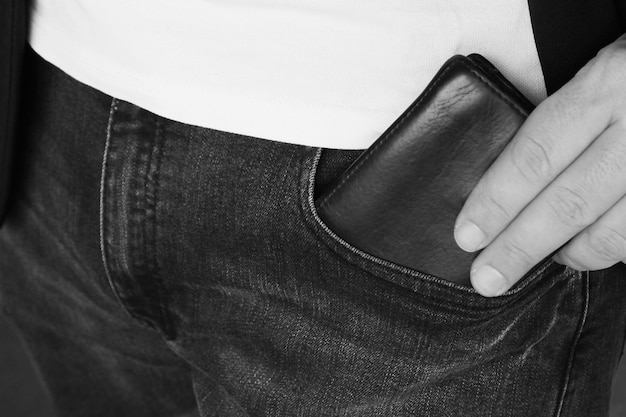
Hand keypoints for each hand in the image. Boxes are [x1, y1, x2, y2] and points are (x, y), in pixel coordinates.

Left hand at [454, 34, 625, 296]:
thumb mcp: (600, 72)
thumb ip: (563, 121)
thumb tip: (505, 186)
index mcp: (604, 86)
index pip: (536, 156)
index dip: (497, 202)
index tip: (468, 236)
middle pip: (569, 203)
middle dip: (521, 247)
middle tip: (488, 278)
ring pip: (613, 232)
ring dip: (572, 255)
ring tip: (547, 261)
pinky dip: (614, 250)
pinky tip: (594, 248)